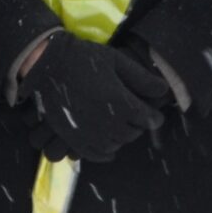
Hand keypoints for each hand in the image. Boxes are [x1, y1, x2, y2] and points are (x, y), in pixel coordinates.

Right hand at [18, 33, 170, 163]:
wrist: (46, 64)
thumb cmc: (83, 58)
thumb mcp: (116, 61)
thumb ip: (141, 78)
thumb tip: (164, 91)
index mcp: (121, 103)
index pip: (149, 119)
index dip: (154, 116)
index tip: (154, 114)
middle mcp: (107, 122)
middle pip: (132, 133)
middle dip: (137, 126)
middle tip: (135, 118)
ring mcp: (88, 132)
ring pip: (114, 144)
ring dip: (120, 138)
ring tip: (119, 128)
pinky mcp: (72, 136)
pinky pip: (93, 154)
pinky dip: (103, 154)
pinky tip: (108, 149)